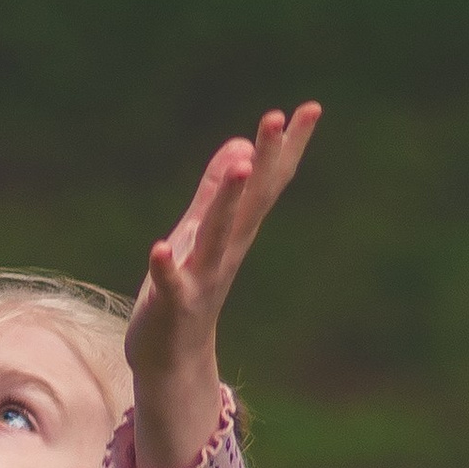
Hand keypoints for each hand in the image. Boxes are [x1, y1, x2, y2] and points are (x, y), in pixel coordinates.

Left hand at [124, 104, 319, 467]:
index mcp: (234, 232)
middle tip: (278, 117)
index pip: (268, 183)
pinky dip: (165, 269)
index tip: (310, 108)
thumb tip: (241, 147)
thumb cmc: (184, 291)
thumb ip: (214, 192)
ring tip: (241, 165)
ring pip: (218, 236)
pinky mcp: (173, 305)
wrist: (170, 359)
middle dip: (266, 160)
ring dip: (228, 202)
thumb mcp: (198, 233)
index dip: (288, 147)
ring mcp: (202, 278)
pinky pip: (171, 285)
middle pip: (251, 202)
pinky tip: (157, 250)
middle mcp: (226, 252)